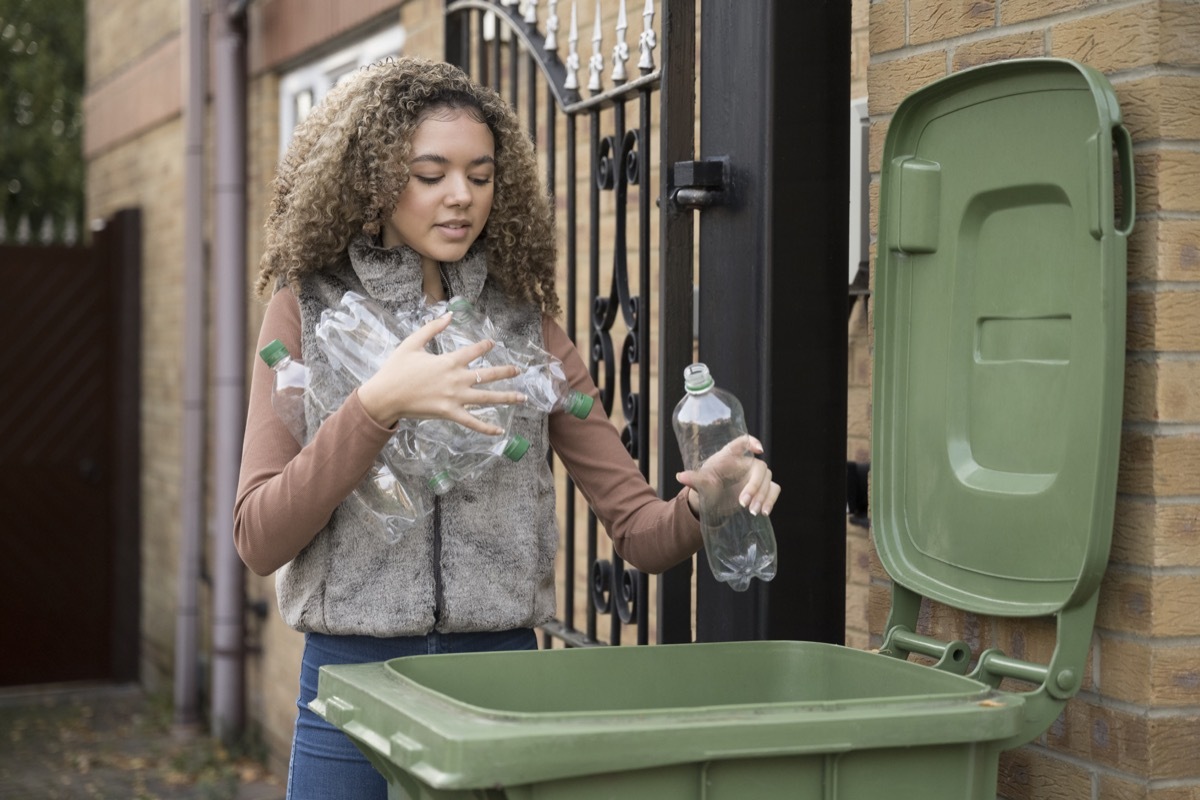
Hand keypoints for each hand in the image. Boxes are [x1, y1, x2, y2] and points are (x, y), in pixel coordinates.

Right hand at [357, 311, 525, 433]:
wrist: (385, 396)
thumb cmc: (396, 369)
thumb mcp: (412, 343)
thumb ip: (432, 328)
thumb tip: (450, 315)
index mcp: (449, 360)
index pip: (474, 351)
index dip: (485, 346)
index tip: (493, 343)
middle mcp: (457, 378)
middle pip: (489, 374)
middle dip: (506, 372)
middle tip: (519, 370)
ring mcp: (455, 397)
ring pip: (487, 398)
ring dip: (507, 398)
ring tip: (523, 398)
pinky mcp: (450, 413)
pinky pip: (472, 422)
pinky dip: (486, 428)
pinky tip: (500, 431)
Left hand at [676, 435, 779, 516]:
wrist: (712, 503)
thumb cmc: (706, 487)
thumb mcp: (700, 484)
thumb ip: (693, 479)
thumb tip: (680, 476)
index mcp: (729, 456)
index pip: (742, 442)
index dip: (752, 442)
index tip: (759, 450)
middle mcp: (745, 463)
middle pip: (759, 467)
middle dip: (754, 486)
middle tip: (744, 503)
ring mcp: (755, 476)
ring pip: (768, 480)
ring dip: (763, 496)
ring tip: (753, 511)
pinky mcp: (761, 489)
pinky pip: (773, 490)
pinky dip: (770, 500)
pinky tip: (764, 512)